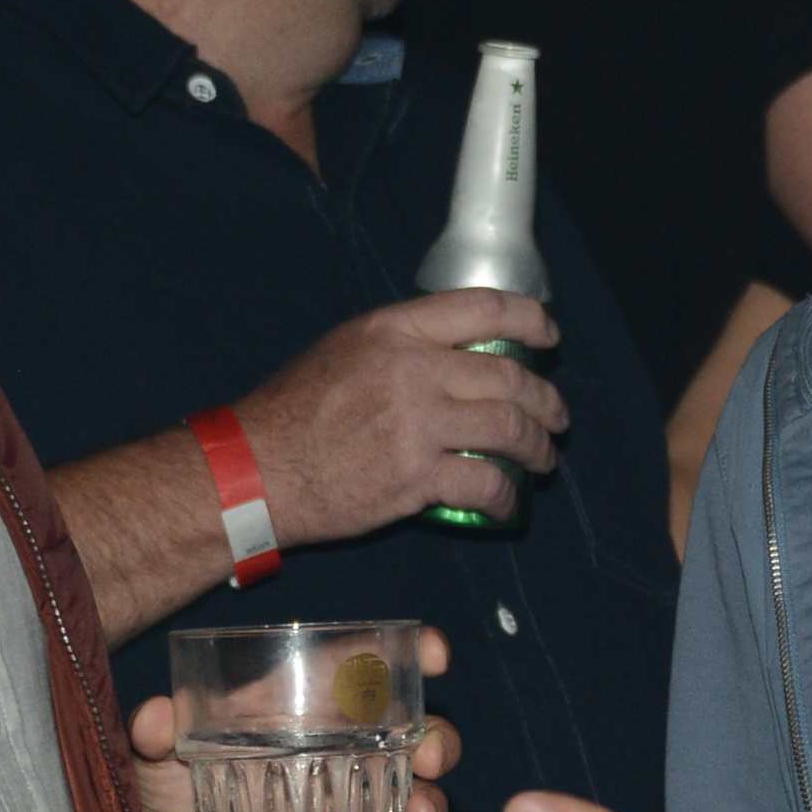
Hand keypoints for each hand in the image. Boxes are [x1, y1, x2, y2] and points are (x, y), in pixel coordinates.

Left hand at [127, 627, 460, 811]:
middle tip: (431, 756)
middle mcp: (341, 758)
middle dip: (437, 740)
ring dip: (431, 804)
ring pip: (414, 800)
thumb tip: (156, 716)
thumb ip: (154, 734)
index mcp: (306, 714)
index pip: (367, 674)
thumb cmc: (170, 796)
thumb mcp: (156, 759)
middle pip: (412, 736)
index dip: (411, 657)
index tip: (435, 656)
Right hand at [238, 293, 567, 542]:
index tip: (549, 338)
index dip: (530, 319)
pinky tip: (508, 504)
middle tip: (555, 418)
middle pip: (509, 376)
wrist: (255, 469)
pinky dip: (506, 497)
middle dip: (546, 400)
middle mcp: (413, 369)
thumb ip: (400, 347)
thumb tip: (454, 356)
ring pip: (509, 429)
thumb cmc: (292, 411)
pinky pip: (485, 484)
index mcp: (394, 330)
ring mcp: (418, 424)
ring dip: (537, 448)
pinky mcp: (416, 477)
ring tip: (542, 460)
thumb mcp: (343, 350)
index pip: (484, 307)